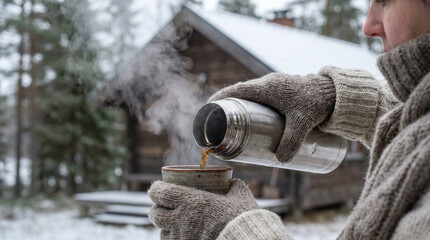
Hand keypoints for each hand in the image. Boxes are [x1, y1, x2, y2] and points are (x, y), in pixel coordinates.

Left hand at [148, 179, 258, 239]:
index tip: (157, 188)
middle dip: (156, 210)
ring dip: (165, 228)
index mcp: (190, 201)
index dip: (156, 189)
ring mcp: (182, 238)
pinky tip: (181, 237)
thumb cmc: (243, 218)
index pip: (160, 192)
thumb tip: (233, 182)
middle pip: (155, 214)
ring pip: (161, 233)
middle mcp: (181, 220)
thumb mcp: (240, 196)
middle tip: (162, 207)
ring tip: (172, 225)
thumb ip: (233, 187)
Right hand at [209, 73, 335, 161]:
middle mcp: (268, 84)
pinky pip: (260, 98)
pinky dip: (252, 107)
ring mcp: (275, 87)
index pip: (237, 90)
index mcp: (267, 87)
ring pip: (250, 96)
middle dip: (227, 106)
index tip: (208, 108)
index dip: (220, 98)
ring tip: (232, 125)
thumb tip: (281, 160)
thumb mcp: (303, 123)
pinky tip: (252, 120)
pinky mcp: (282, 93)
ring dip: (240, 107)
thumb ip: (292, 141)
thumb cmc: (318, 102)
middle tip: (218, 123)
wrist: (336, 92)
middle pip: (240, 94)